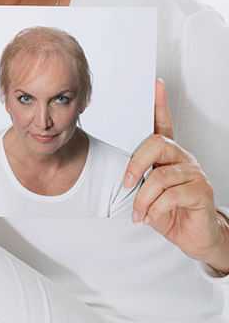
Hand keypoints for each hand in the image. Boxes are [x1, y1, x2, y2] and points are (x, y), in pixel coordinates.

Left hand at [122, 78, 225, 263]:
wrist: (194, 237)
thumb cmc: (170, 212)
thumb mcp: (147, 193)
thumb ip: (138, 178)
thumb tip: (121, 172)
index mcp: (169, 156)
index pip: (163, 124)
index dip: (159, 104)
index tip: (155, 85)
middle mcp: (183, 159)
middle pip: (156, 144)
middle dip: (135, 164)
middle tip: (126, 184)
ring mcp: (194, 173)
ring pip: (159, 177)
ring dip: (143, 198)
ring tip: (139, 213)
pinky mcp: (201, 191)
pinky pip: (171, 195)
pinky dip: (155, 209)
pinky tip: (152, 217)